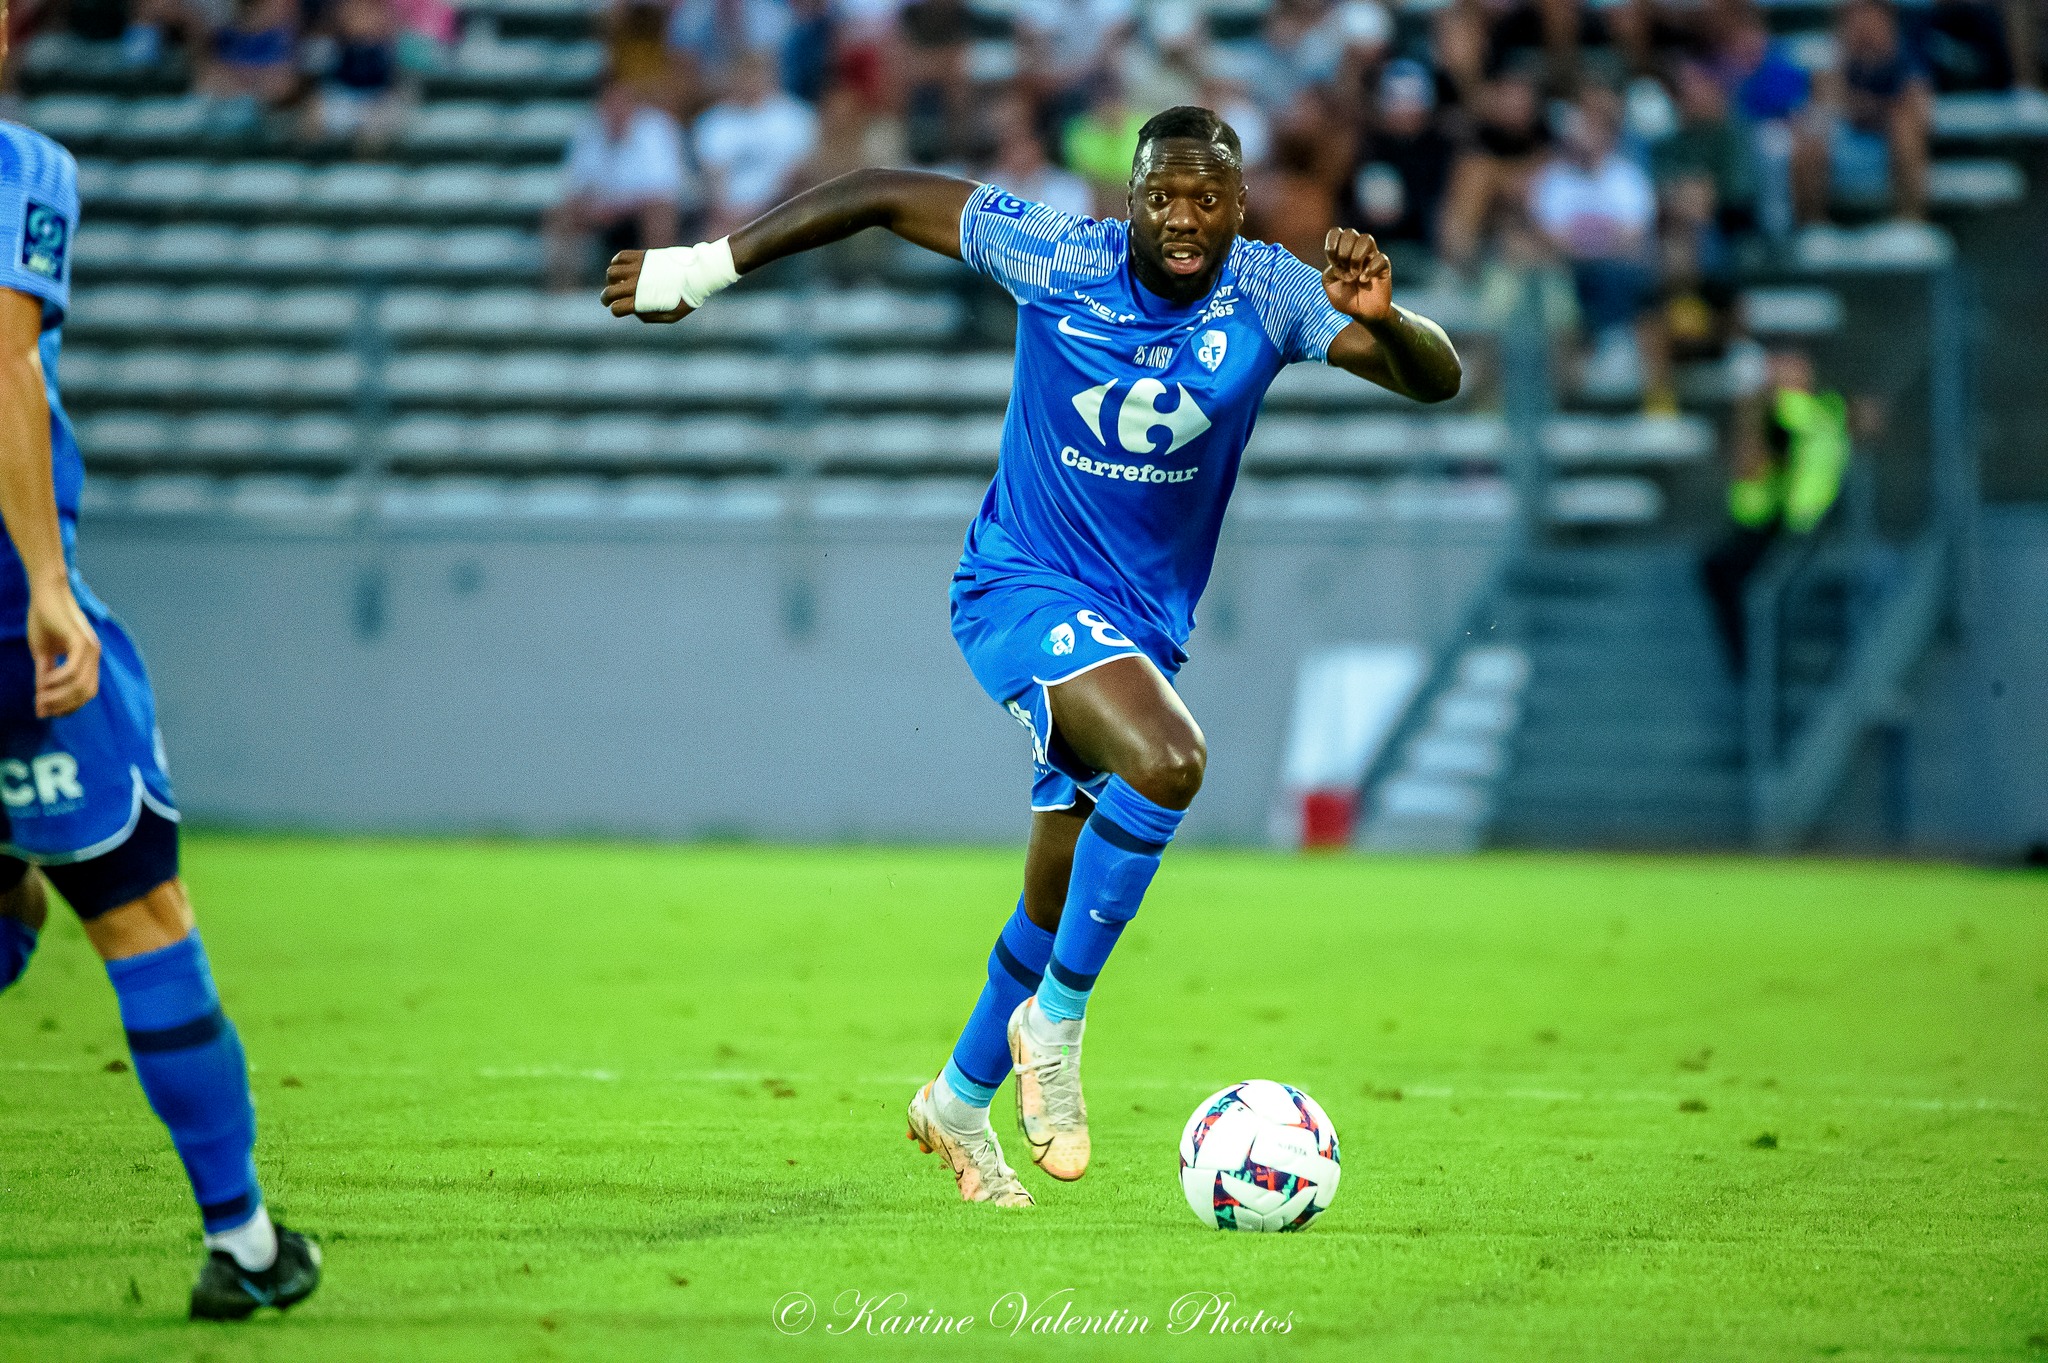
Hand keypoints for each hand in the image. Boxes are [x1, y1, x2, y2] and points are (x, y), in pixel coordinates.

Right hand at [26, 581, 98, 718]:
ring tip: (40, 696)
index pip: (86, 693)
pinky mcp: (80, 639)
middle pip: (85, 693)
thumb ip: (44, 677)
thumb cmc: (45, 620)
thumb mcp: (43, 654)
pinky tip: (44, 682)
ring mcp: (90, 648)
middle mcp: (94, 656)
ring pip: (80, 684)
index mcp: (89, 660)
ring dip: (58, 695)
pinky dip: (58, 679)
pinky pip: (73, 668)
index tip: (49, 713)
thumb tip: (40, 705)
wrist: (46, 593)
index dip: (69, 707)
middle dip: (63, 705)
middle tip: (42, 708)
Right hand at [600, 250, 694, 323]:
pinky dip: (617, 262)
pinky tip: (622, 267)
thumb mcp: (671, 316)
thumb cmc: (687, 299)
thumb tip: (635, 311)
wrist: (699, 274)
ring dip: (611, 279)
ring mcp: (639, 268)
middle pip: (610, 291)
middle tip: (608, 299)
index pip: (618, 308)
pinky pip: (621, 256)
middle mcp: (638, 283)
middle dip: (605, 298)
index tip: (619, 310)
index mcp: (644, 300)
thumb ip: (651, 317)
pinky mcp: (643, 256)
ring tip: (617, 282)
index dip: (615, 311)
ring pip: (612, 272)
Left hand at [1322, 228, 1393, 325]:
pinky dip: (1369, 270)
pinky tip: (1363, 281)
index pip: (1336, 232)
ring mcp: (1371, 257)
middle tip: (1343, 269)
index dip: (1332, 245)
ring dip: (1356, 257)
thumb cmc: (1346, 298)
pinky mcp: (1383, 267)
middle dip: (1343, 251)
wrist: (1363, 314)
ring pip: (1367, 238)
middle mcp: (1357, 250)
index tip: (1333, 263)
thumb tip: (1339, 264)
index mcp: (1341, 252)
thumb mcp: (1329, 285)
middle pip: (1350, 232)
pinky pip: (1380, 258)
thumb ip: (1329, 271)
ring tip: (1354, 274)